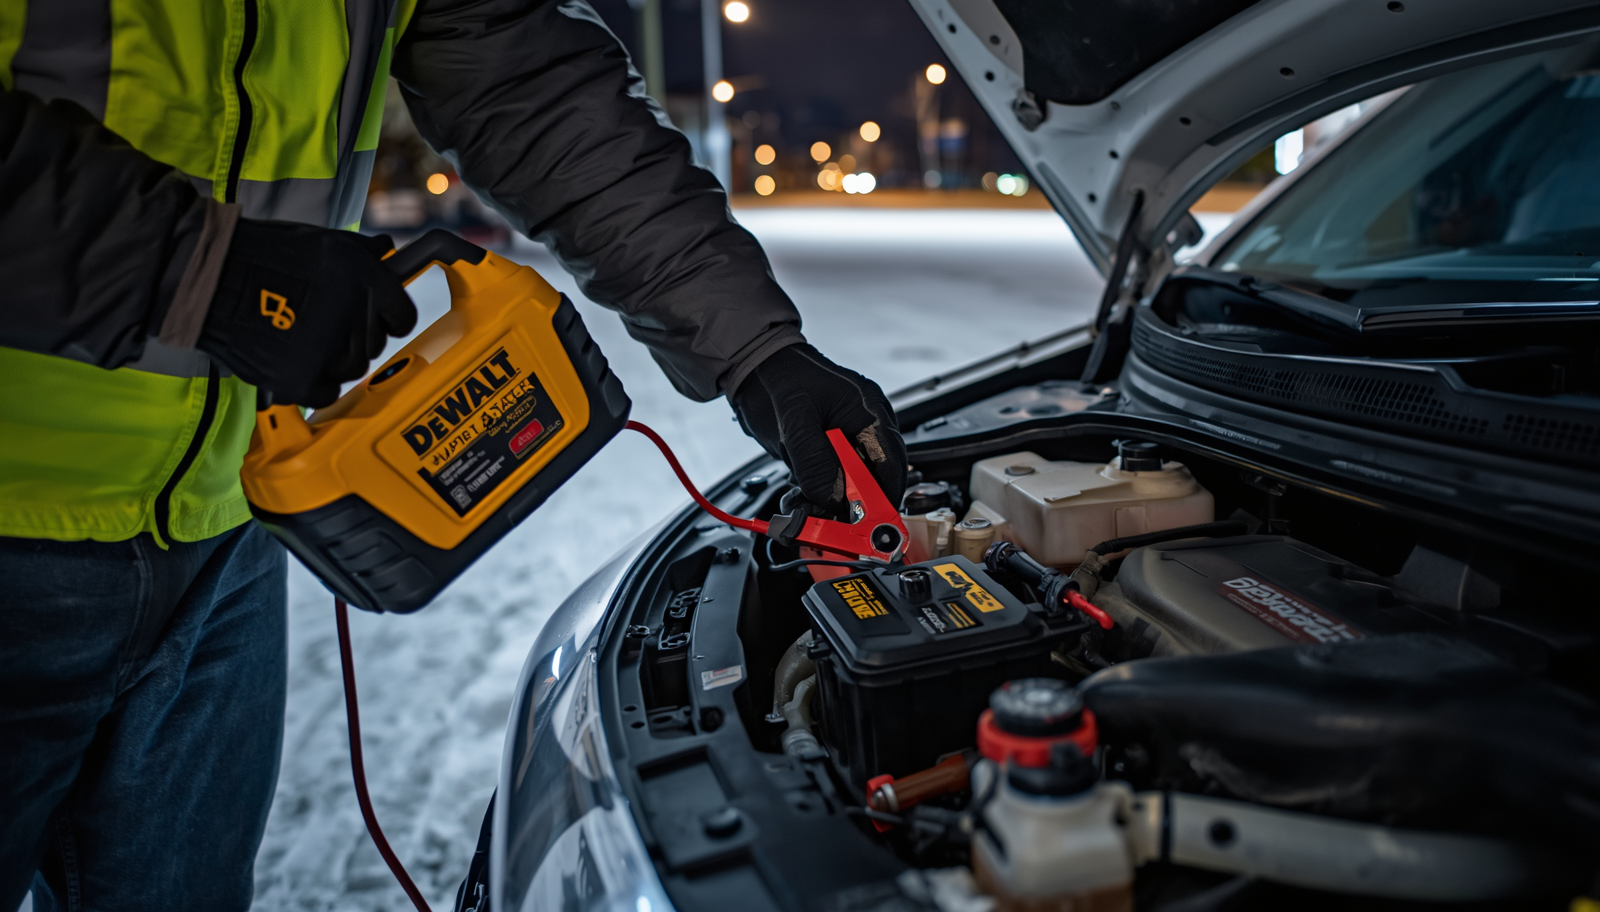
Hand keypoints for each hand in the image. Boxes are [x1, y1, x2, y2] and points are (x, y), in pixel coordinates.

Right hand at [197, 221, 416, 407]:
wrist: (208, 277)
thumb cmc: (261, 253)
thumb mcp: (322, 241)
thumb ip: (361, 252)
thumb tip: (387, 251)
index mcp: (367, 280)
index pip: (404, 317)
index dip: (389, 319)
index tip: (376, 320)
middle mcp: (355, 315)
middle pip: (374, 345)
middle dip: (354, 337)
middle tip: (322, 324)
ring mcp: (330, 349)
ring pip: (352, 368)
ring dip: (333, 359)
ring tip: (302, 337)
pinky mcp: (301, 377)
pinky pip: (326, 392)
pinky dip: (313, 383)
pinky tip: (294, 361)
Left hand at [730, 343, 906, 509]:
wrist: (753, 368)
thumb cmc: (779, 376)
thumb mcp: (795, 420)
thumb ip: (815, 462)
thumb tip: (833, 499)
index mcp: (869, 411)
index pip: (892, 465)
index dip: (884, 499)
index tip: (869, 525)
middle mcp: (864, 428)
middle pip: (873, 481)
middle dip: (850, 507)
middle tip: (827, 524)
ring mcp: (847, 442)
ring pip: (849, 488)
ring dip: (826, 506)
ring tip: (799, 510)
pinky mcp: (828, 454)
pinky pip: (830, 484)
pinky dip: (813, 498)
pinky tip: (795, 501)